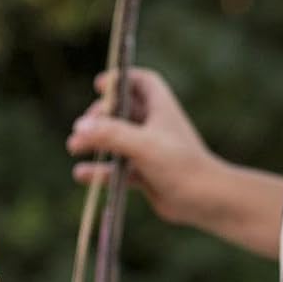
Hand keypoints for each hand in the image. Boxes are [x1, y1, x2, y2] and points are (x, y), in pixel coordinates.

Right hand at [66, 68, 216, 227]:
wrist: (209, 203)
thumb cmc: (182, 165)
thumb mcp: (143, 144)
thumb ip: (110, 133)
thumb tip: (79, 127)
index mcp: (160, 108)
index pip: (141, 81)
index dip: (120, 79)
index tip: (100, 85)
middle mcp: (154, 126)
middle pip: (120, 110)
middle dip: (98, 116)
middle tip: (83, 126)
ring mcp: (149, 150)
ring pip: (115, 139)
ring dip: (94, 141)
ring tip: (73, 146)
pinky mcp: (145, 173)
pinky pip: (116, 168)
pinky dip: (99, 170)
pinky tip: (80, 174)